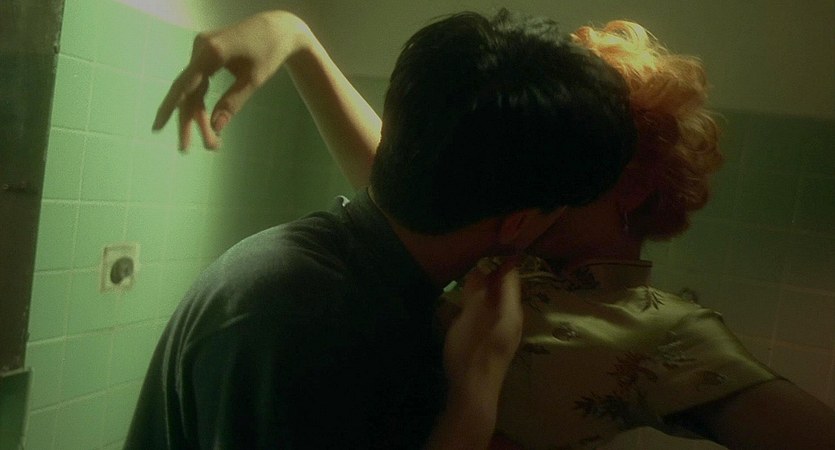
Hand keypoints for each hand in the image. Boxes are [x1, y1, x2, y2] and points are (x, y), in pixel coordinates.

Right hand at [153, 11, 312, 150]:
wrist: (278, 29)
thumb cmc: (269, 52)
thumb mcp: (253, 81)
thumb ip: (232, 103)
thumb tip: (216, 127)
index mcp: (211, 52)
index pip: (184, 84)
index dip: (169, 108)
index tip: (157, 128)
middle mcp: (200, 47)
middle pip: (187, 91)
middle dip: (188, 121)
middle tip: (186, 149)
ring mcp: (201, 49)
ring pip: (192, 89)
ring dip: (198, 117)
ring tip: (211, 144)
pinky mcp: (206, 54)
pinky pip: (198, 82)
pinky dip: (202, 103)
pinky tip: (206, 124)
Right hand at [444, 257, 522, 390]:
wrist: (473, 395)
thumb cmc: (471, 354)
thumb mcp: (470, 319)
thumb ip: (477, 293)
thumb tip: (480, 270)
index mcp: (511, 311)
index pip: (511, 277)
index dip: (502, 260)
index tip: (491, 244)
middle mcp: (514, 320)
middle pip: (506, 290)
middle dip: (493, 274)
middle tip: (475, 258)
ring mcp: (506, 333)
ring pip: (499, 303)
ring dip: (487, 289)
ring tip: (469, 278)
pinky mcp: (496, 342)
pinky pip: (493, 314)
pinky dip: (484, 304)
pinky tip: (470, 304)